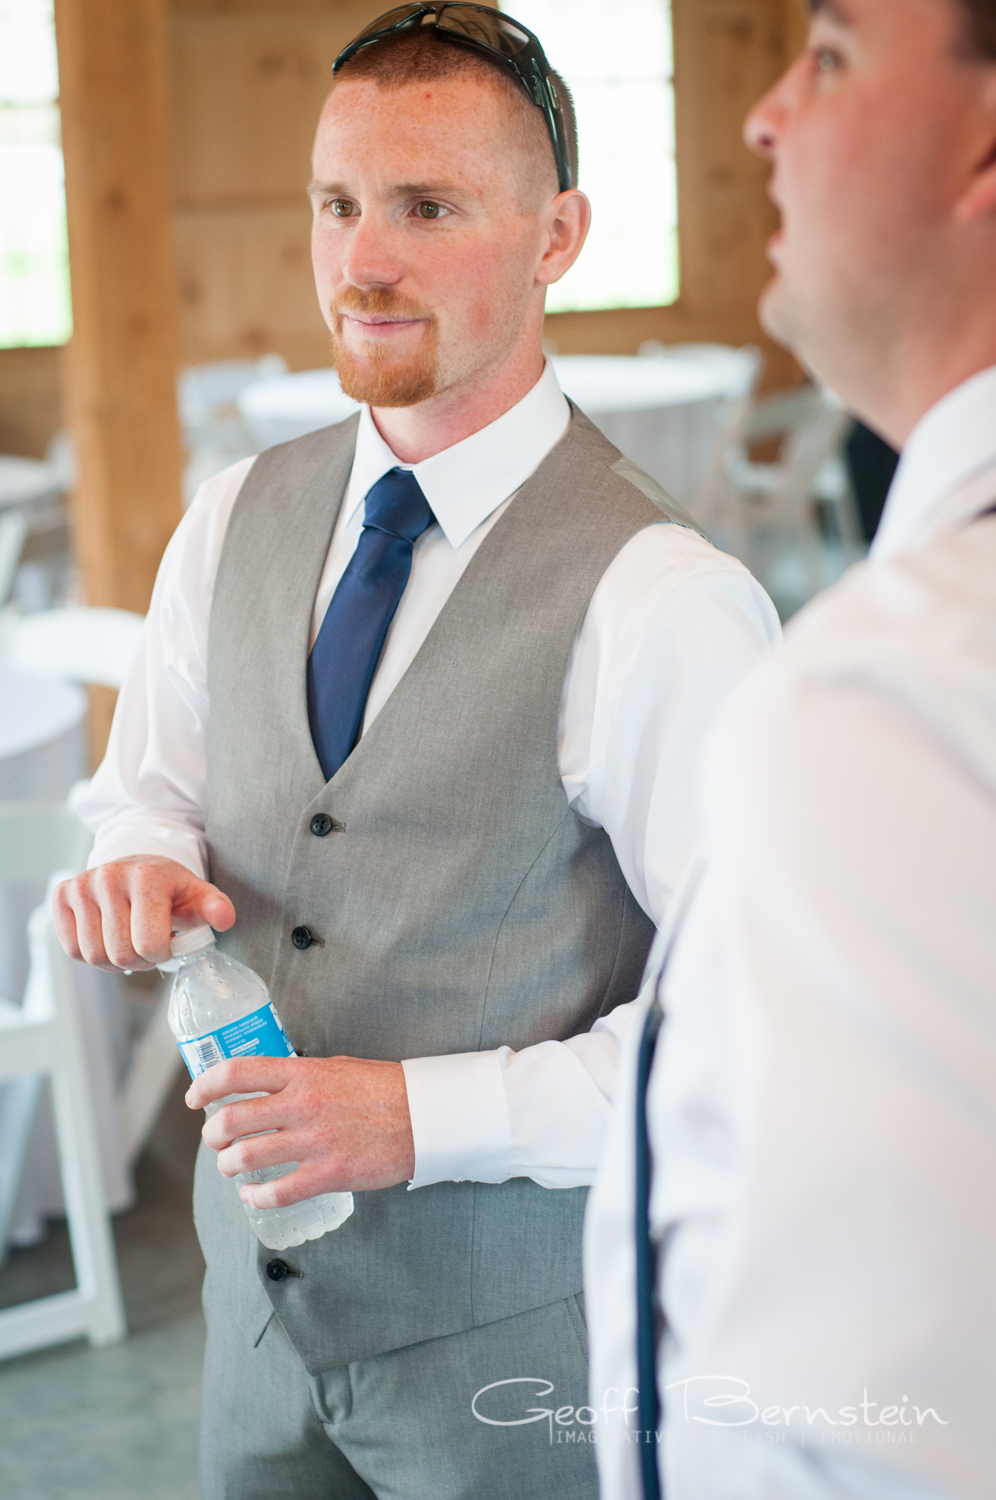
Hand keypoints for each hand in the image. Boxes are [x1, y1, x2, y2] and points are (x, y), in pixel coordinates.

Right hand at [53, 855, 235, 971]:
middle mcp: (109, 876)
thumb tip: (225, 918)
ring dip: (114, 961)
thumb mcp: (197, 895)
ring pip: (93, 956)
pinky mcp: (62, 895)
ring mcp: (82, 885)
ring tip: (128, 940)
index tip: (167, 940)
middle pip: (121, 954)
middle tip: (147, 944)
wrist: (137, 864)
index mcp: (147, 877)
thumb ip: (214, 907)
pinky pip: (72, 949)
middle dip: (139, 960)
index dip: (161, 953)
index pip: (149, 944)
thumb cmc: (169, 887)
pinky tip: (107, 936)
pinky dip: (91, 953)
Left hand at [187, 1055, 415, 1202]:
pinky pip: (277, 1192)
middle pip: (231, 1120)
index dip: (204, 1087)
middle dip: (213, 1136)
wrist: (424, 1115)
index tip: (195, 1100)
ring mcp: (314, 1140)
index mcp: (302, 1073)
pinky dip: (256, 1197)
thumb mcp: (335, 1068)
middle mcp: (302, 1104)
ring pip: (246, 1157)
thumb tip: (264, 1086)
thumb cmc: (382, 1089)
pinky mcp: (329, 1173)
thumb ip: (298, 1077)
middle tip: (216, 1141)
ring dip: (229, 1167)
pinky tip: (254, 1195)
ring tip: (232, 1168)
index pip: (235, 1073)